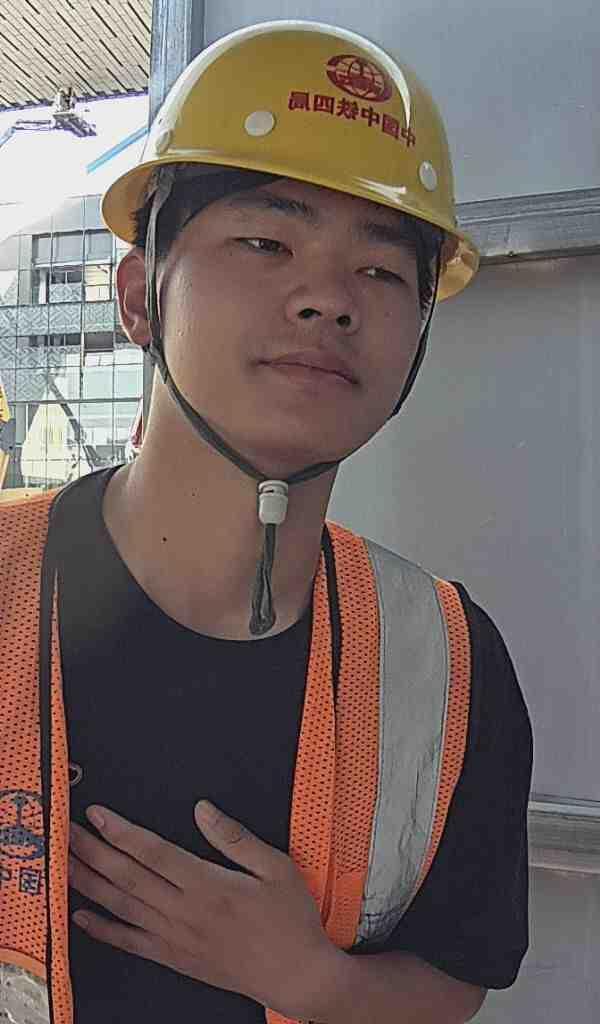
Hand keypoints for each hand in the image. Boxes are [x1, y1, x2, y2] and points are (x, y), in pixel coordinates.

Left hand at [68, 801, 341, 1018]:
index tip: (97, 814)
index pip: (154, 854)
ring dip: (89, 883)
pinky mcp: (175, 958)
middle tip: (63, 831)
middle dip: (92, 851)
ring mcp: (176, 938)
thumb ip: (235, 838)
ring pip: (122, 907)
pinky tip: (80, 916)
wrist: (297, 977)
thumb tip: (202, 809)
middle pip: (128, 877)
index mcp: (209, 886)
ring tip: (63, 863)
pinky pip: (130, 943)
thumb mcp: (276, 867)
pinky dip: (102, 930)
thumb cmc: (290, 920)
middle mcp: (185, 912)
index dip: (122, 833)